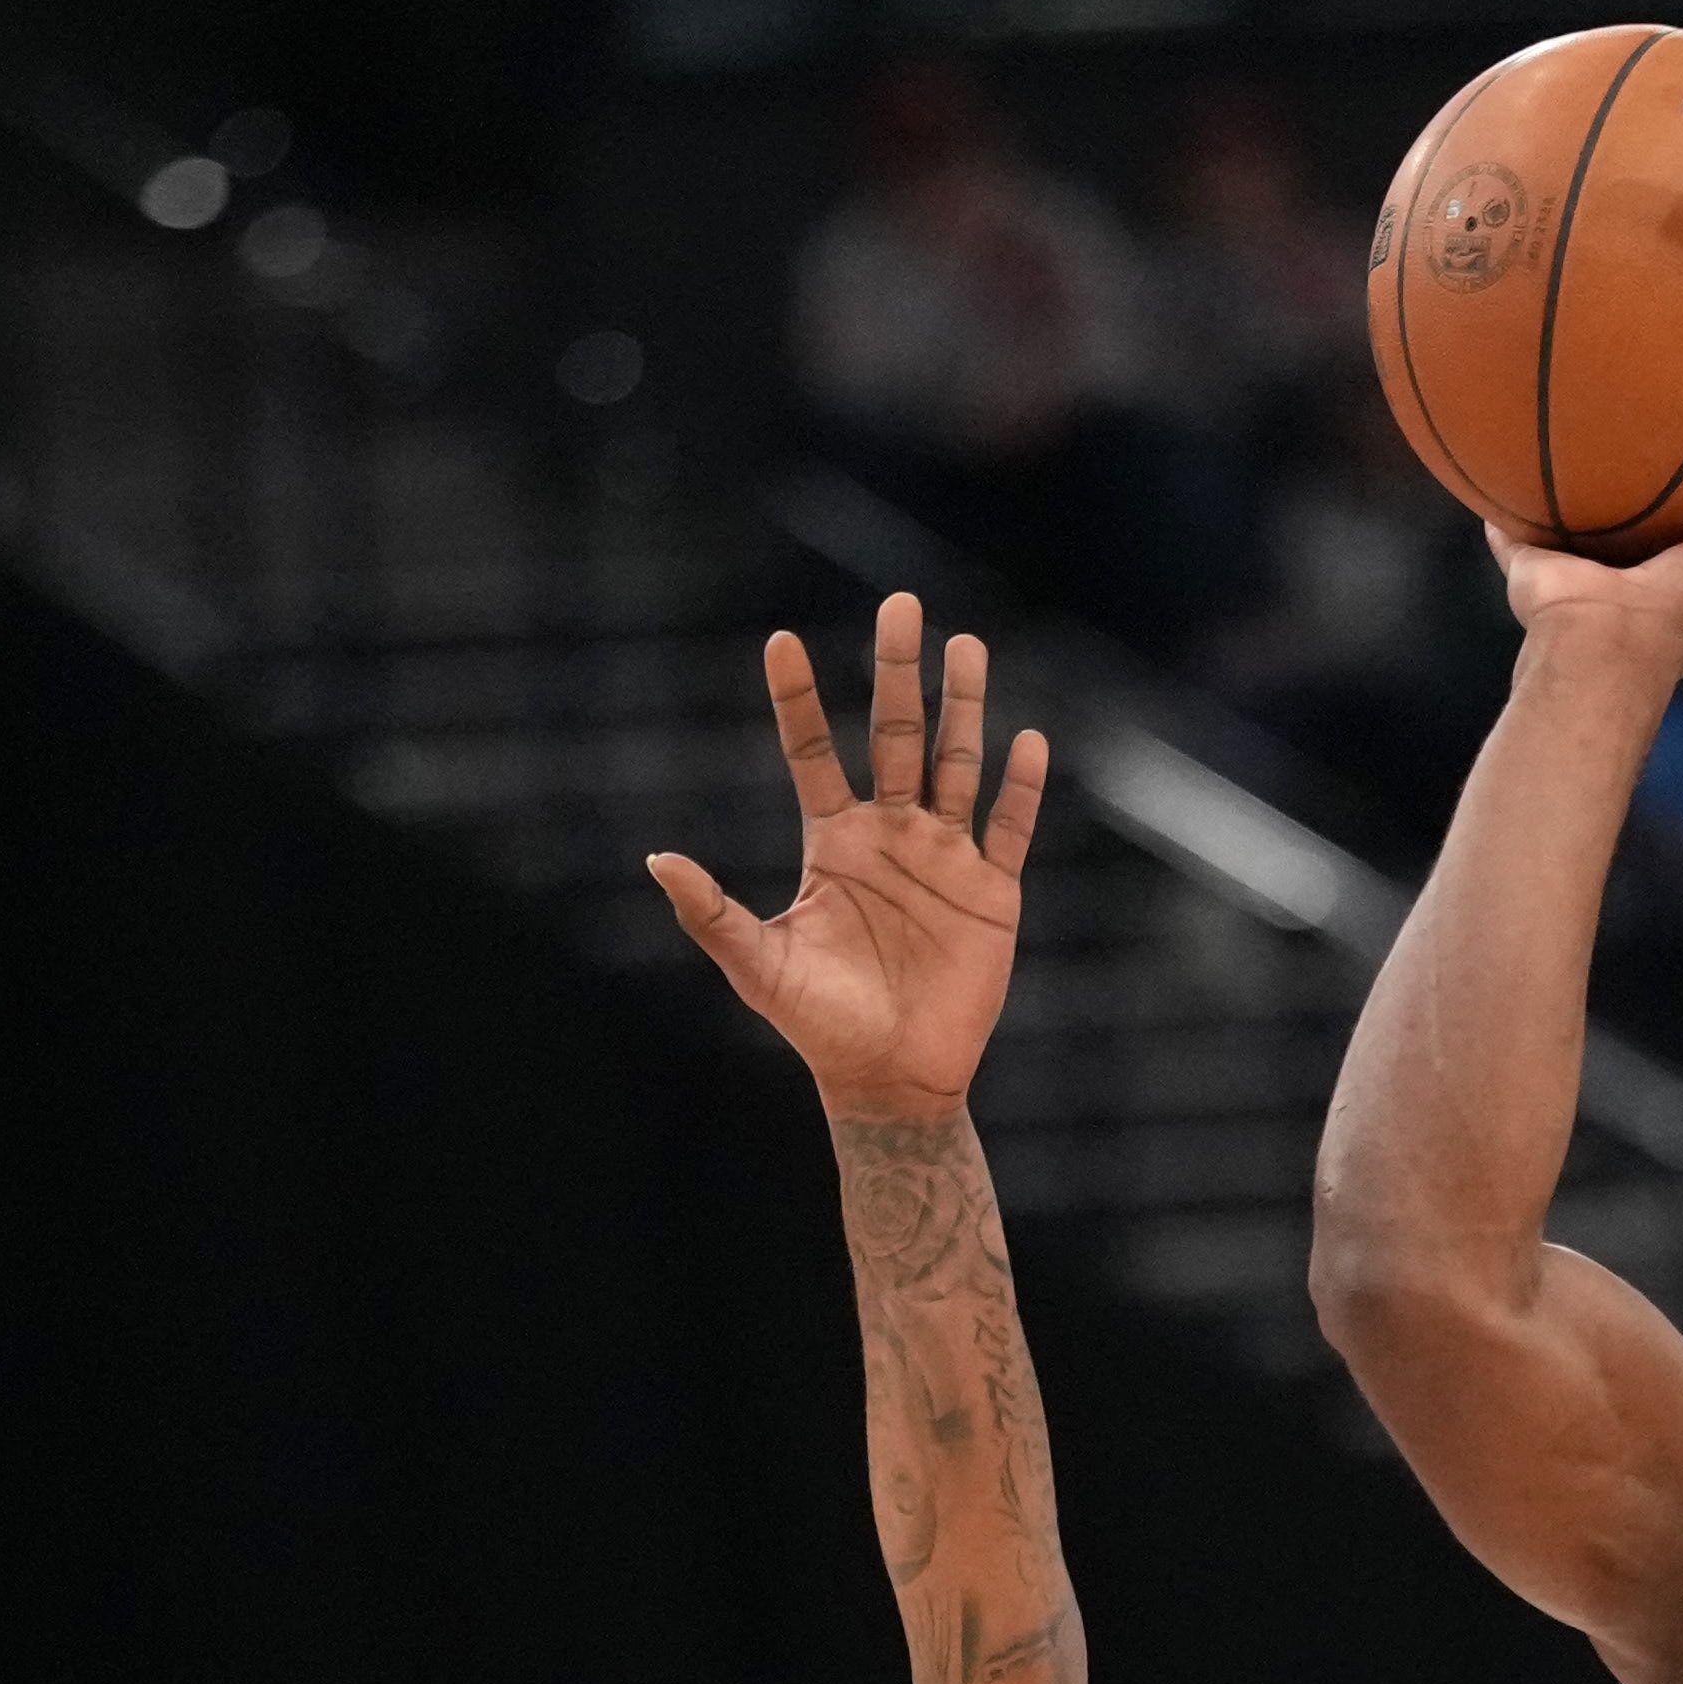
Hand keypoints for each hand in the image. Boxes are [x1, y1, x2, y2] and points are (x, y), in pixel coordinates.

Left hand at [650, 593, 1048, 1119]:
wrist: (892, 1080)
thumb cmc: (819, 1025)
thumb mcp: (757, 966)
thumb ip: (711, 912)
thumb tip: (656, 858)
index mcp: (833, 842)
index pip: (814, 751)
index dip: (798, 698)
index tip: (781, 642)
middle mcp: (891, 835)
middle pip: (897, 734)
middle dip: (898, 670)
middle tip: (901, 604)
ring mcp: (944, 858)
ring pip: (957, 763)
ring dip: (964, 707)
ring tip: (967, 647)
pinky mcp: (992, 892)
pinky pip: (1008, 827)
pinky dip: (1019, 787)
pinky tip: (1026, 739)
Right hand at [1491, 452, 1682, 681]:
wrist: (1602, 644)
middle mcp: (1642, 592)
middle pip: (1655, 537)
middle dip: (1657, 500)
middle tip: (1657, 441)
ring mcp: (1587, 588)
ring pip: (1586, 535)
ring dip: (1582, 501)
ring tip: (1576, 441)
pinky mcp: (1536, 575)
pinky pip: (1518, 534)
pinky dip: (1508, 509)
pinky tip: (1501, 466)